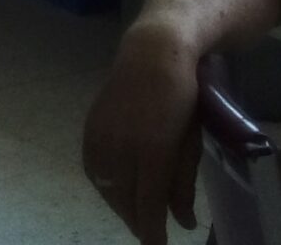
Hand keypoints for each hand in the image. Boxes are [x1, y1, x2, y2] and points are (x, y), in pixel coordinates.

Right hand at [79, 25, 202, 243]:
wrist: (152, 53)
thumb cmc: (182, 98)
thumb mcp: (190, 143)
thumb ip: (183, 185)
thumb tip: (182, 223)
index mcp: (152, 150)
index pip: (147, 205)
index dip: (152, 232)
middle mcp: (120, 146)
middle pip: (124, 200)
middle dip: (137, 221)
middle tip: (150, 231)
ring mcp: (101, 136)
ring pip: (106, 188)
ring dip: (120, 205)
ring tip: (136, 212)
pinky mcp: (90, 128)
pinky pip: (93, 170)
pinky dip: (105, 186)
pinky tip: (117, 188)